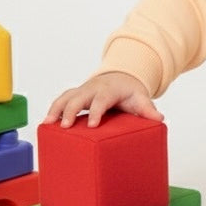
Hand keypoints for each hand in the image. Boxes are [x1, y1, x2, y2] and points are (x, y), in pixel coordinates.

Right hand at [44, 71, 162, 128]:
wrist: (120, 79)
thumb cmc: (129, 93)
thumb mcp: (140, 99)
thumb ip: (148, 109)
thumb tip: (159, 119)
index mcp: (109, 90)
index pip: (102, 99)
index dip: (96, 111)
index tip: (91, 125)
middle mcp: (93, 88)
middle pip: (78, 97)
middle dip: (70, 111)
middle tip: (64, 127)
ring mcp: (82, 91)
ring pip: (65, 96)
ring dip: (55, 109)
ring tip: (46, 125)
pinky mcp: (74, 95)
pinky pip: (61, 100)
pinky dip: (52, 110)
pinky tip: (45, 125)